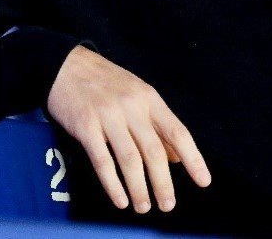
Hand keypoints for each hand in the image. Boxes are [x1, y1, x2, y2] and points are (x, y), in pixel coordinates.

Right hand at [46, 44, 211, 213]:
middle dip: (163, 183)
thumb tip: (178, 158)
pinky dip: (113, 185)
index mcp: (149, 99)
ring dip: (139, 188)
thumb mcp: (138, 94)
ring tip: (143, 207)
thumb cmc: (106, 82)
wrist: (68, 65)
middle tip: (168, 205)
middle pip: (154, 151)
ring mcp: (108, 116)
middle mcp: (132, 107)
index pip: (177, 132)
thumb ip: (158, 125)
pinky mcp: (86, 126)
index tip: (204, 181)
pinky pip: (102, 161)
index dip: (193, 158)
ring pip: (130, 159)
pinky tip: (120, 199)